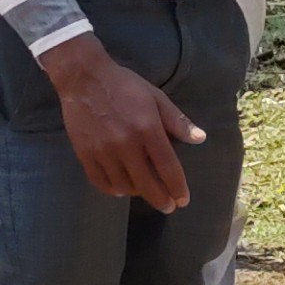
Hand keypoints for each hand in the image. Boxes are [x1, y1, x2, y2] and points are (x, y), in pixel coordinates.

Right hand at [35, 35, 203, 210]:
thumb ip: (178, 121)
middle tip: (168, 206)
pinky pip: (100, 182)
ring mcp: (103, 151)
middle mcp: (126, 144)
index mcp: (147, 129)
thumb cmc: (125, 86)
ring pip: (123, 186)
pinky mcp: (85, 154)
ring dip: (138, 193)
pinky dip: (112, 190)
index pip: (167, 167)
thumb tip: (200, 139)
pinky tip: (121, 188)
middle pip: (146, 183)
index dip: (177, 187)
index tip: (183, 200)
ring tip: (145, 191)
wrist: (84, 78)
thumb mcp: (156, 98)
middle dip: (161, 199)